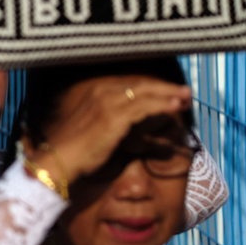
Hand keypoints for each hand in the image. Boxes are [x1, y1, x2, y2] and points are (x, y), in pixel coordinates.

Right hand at [25, 76, 192, 184]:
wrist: (59, 161)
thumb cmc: (74, 150)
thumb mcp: (92, 127)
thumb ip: (110, 119)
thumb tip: (130, 121)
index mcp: (94, 91)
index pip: (130, 83)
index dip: (152, 87)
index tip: (169, 91)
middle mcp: (100, 91)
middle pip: (140, 84)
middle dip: (165, 87)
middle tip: (185, 91)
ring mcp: (107, 102)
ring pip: (145, 93)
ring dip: (168, 94)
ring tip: (186, 98)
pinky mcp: (114, 117)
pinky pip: (144, 107)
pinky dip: (162, 105)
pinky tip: (175, 107)